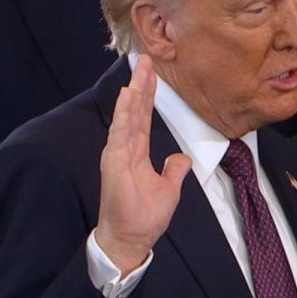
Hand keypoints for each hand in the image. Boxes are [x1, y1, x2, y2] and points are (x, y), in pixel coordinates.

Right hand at [95, 55, 191, 273]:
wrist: (131, 239)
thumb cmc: (144, 218)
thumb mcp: (169, 189)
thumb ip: (174, 170)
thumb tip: (182, 159)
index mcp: (137, 153)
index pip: (142, 117)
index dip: (148, 95)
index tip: (152, 73)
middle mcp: (125, 148)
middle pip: (134, 109)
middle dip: (141, 84)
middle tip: (146, 58)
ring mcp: (118, 153)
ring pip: (127, 115)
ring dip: (134, 90)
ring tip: (139, 68)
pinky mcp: (114, 162)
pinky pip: (120, 132)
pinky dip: (124, 112)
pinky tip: (128, 94)